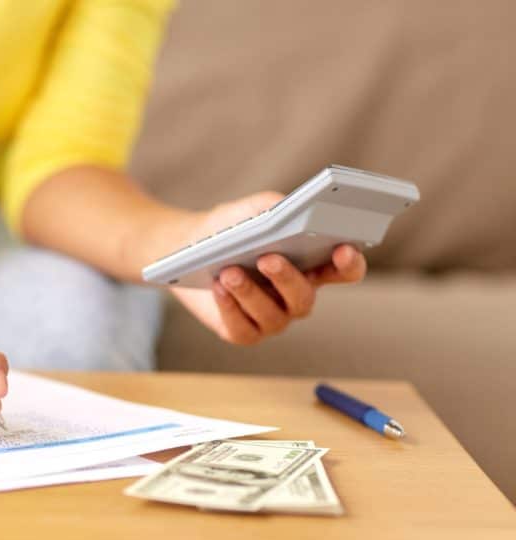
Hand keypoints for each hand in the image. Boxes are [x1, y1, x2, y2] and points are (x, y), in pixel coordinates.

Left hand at [169, 192, 367, 344]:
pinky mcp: (243, 332)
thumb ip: (275, 208)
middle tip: (267, 258)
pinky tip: (218, 289)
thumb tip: (288, 212)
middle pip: (304, 297)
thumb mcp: (252, 209)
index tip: (343, 249)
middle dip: (287, 278)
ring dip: (250, 293)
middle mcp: (296, 297)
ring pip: (272, 316)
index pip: (344, 271)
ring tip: (230, 271)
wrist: (189, 247)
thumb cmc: (230, 227)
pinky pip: (242, 329)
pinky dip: (230, 308)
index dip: (349, 264)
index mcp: (312, 266)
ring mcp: (272, 318)